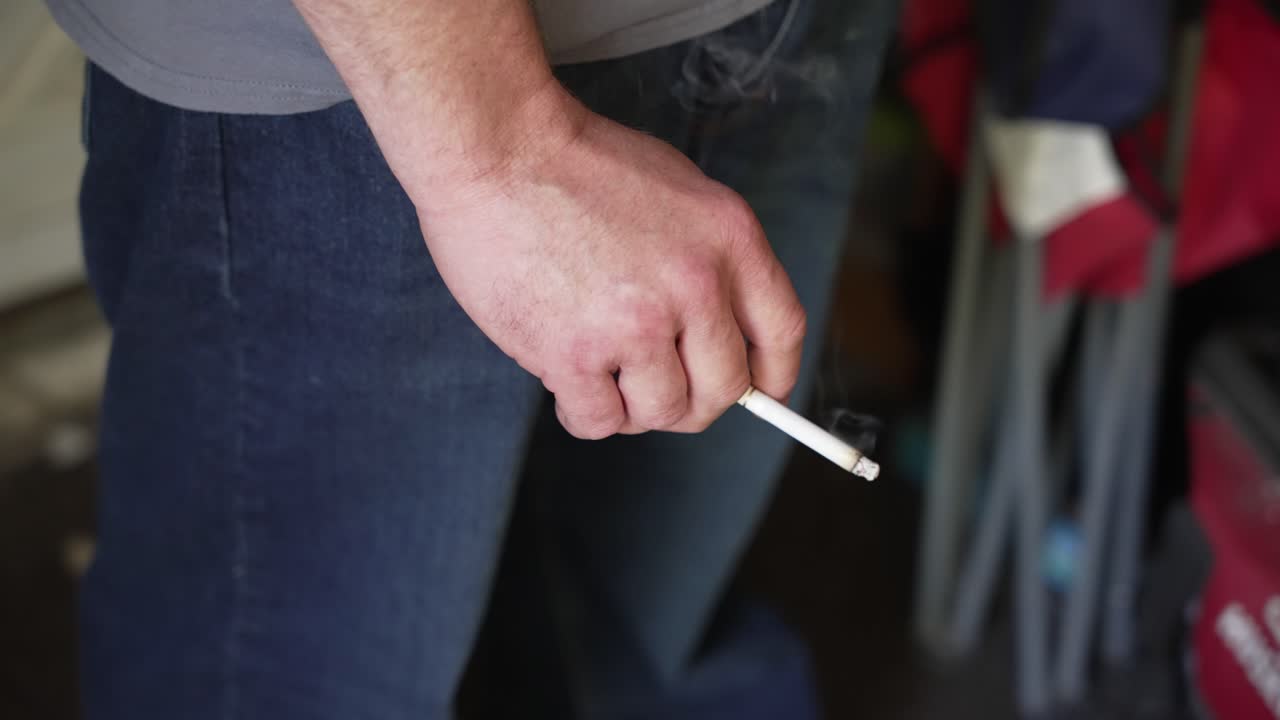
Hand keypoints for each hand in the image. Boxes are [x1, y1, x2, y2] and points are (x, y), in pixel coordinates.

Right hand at [417, 92, 806, 438]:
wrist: (498, 147)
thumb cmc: (576, 164)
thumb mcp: (679, 190)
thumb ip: (711, 260)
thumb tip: (723, 335)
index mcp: (730, 239)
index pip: (781, 331)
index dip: (771, 377)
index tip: (757, 393)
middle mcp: (695, 285)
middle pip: (723, 389)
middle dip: (691, 400)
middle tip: (653, 385)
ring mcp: (636, 324)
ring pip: (662, 412)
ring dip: (632, 405)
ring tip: (600, 367)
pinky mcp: (575, 353)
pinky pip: (600, 421)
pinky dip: (583, 411)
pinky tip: (566, 379)